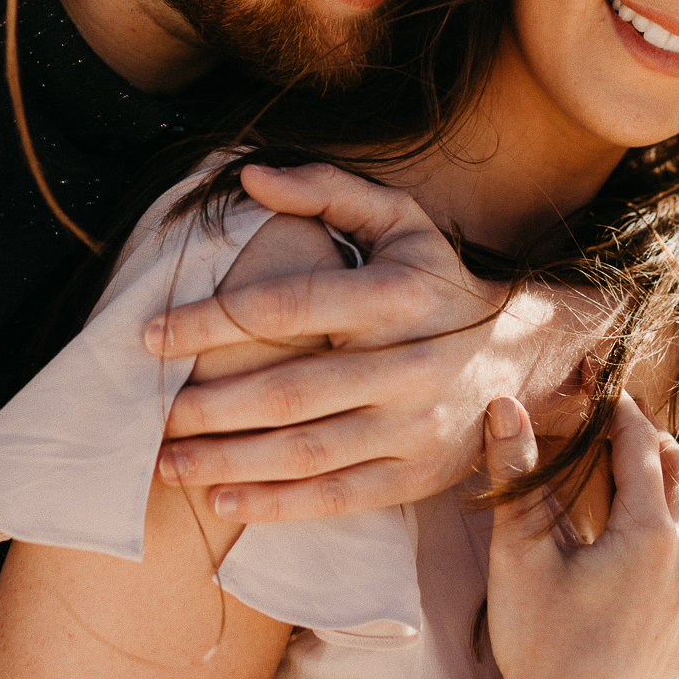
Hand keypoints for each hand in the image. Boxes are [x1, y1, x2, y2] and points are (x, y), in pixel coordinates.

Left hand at [144, 163, 583, 521]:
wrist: (526, 354)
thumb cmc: (438, 281)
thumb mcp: (399, 219)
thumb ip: (326, 191)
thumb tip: (249, 175)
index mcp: (395, 295)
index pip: (288, 306)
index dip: (213, 321)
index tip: (151, 336)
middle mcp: (409, 364)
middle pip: (290, 392)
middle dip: (210, 408)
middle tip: (153, 414)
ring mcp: (416, 427)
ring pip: (308, 452)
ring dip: (229, 460)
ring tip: (167, 462)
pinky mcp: (418, 475)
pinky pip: (339, 497)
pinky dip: (278, 504)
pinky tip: (224, 499)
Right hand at [471, 393, 678, 678]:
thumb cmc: (541, 644)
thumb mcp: (521, 555)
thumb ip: (516, 477)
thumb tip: (505, 406)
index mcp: (649, 534)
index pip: (639, 447)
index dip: (617, 408)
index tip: (597, 378)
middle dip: (649, 441)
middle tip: (615, 420)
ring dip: (665, 486)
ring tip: (629, 471)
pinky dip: (668, 529)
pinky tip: (636, 539)